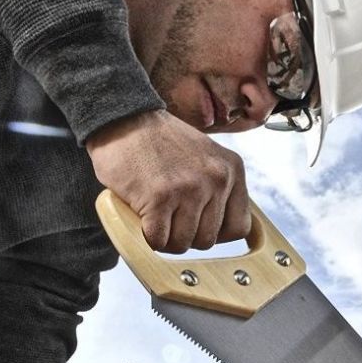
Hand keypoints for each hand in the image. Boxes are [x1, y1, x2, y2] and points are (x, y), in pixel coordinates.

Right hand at [86, 109, 249, 252]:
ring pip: (183, 244)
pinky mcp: (159, 198)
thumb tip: (222, 230)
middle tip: (168, 215)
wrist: (123, 118)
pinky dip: (147, 236)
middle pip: (208, 240)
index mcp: (233, 169)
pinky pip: (159, 241)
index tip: (197, 223)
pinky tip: (142, 217)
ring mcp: (189, 188)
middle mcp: (217, 178)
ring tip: (155, 213)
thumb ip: (220, 188)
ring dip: (165, 237)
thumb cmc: (160, 143)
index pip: (238, 227)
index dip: (215, 233)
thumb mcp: (206, 157)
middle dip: (185, 235)